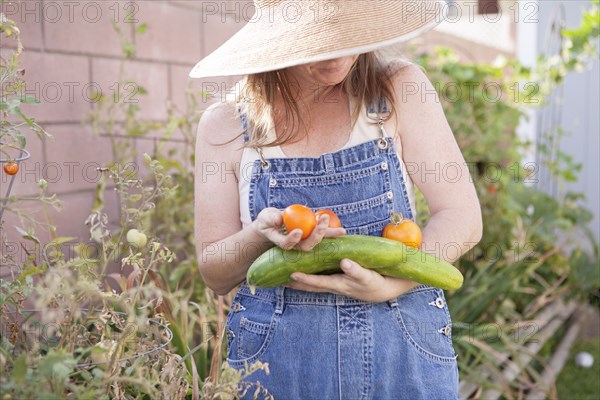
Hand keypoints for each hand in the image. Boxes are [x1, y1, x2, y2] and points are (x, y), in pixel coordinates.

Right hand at [252, 207, 345, 250]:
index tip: (298, 231)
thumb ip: (270, 218)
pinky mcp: (311, 236)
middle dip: (316, 236)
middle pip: (306, 246)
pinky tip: (343, 232)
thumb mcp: (265, 218)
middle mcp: (295, 246)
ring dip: (328, 235)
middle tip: (322, 224)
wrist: (273, 225)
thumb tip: (278, 219)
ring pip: (317, 242)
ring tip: (341, 232)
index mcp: (282, 243)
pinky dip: (332, 233)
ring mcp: (304, 242)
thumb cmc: (267, 222)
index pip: (287, 244)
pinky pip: (323, 235)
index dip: (292, 239)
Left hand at [286, 258, 420, 302]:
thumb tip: (344, 263)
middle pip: (311, 286)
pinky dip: (312, 277)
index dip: (304, 279)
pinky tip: (307, 271)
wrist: (388, 288)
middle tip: (277, 281)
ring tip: (286, 278)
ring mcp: (337, 284)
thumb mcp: (368, 276)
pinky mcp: (341, 280)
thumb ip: (356, 270)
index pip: (317, 282)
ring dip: (301, 282)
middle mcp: (335, 285)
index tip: (290, 275)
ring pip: (315, 283)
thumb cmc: (377, 282)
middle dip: (295, 284)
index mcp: (339, 284)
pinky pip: (322, 278)